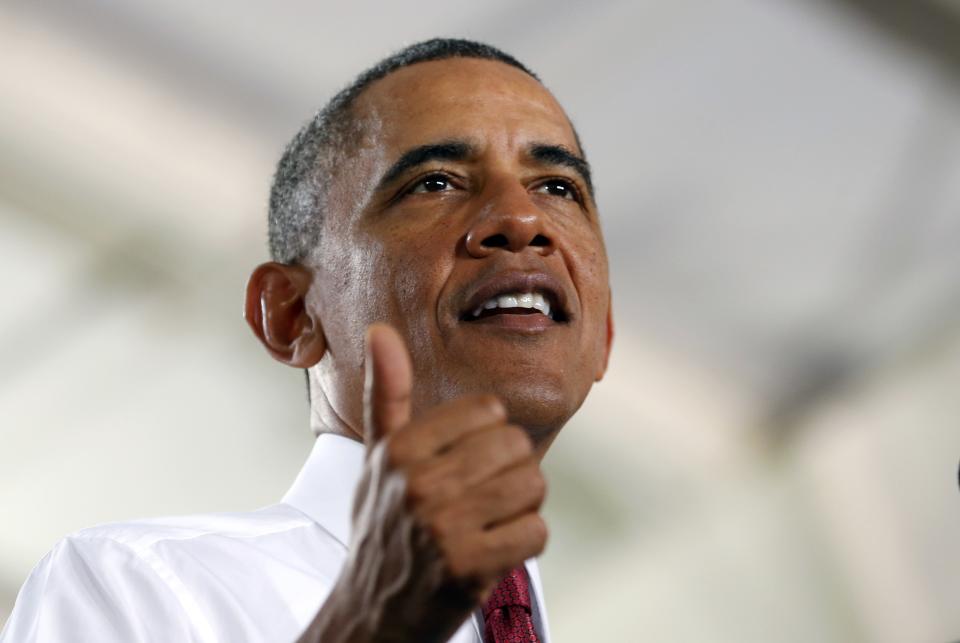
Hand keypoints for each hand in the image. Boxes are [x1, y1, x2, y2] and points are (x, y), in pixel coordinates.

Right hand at [298, 323, 547, 642]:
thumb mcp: (377, 459)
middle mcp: (417, 484)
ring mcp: (443, 527)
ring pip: (532, 485)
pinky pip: (536, 532)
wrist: (373, 614)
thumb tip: (380, 331)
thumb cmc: (382, 528)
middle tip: (478, 500)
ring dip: (520, 507)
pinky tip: (493, 551)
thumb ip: (387, 393)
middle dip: (508, 472)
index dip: (487, 437)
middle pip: (517, 445)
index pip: (489, 410)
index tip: (463, 464)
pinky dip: (524, 543)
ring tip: (486, 524)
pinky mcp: (468, 568)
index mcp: (399, 449)